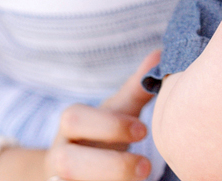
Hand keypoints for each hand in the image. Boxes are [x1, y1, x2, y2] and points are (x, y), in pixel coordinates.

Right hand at [45, 51, 158, 180]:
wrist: (69, 166)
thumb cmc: (100, 134)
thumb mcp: (114, 112)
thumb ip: (135, 89)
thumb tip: (160, 54)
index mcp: (70, 126)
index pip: (75, 119)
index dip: (109, 125)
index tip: (143, 131)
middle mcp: (61, 154)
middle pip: (68, 162)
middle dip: (110, 165)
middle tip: (147, 167)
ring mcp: (62, 178)